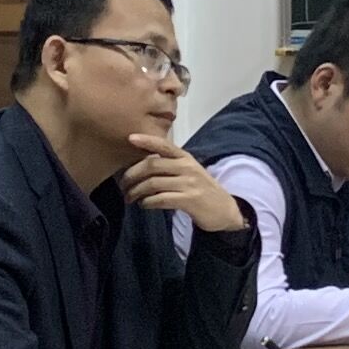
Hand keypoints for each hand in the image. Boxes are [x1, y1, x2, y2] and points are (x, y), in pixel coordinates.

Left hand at [120, 137, 244, 233]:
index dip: (146, 140)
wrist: (225, 210)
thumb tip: (142, 164)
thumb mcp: (188, 171)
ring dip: (136, 192)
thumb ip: (170, 165)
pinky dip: (147, 202)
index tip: (130, 138)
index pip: (164, 145)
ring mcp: (189, 183)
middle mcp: (187, 167)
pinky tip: (144, 204)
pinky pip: (161, 199)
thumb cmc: (200, 189)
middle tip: (123, 185)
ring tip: (130, 198)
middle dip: (132, 175)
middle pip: (152, 166)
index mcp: (185, 157)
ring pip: (153, 184)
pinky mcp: (189, 200)